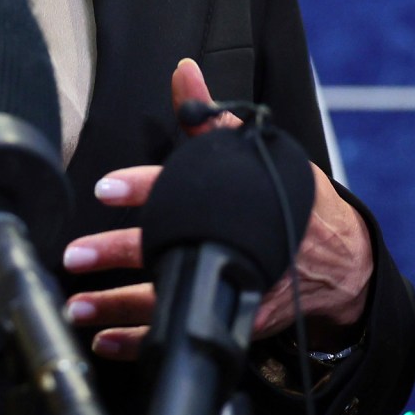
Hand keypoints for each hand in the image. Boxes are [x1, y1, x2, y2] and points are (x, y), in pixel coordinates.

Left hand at [59, 59, 374, 358]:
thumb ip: (210, 117)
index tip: (108, 188)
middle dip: (116, 254)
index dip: (143, 188)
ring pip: (165, 300)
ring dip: (115, 306)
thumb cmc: (291, 201)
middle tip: (76, 255)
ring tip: (77, 307)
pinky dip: (138, 342)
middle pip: (165, 249)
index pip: (182, 188)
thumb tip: (183, 71)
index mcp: (229, 200)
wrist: (339, 259)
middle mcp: (226, 245)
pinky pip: (179, 333)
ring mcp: (229, 287)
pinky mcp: (232, 321)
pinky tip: (106, 341)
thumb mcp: (255, 154)